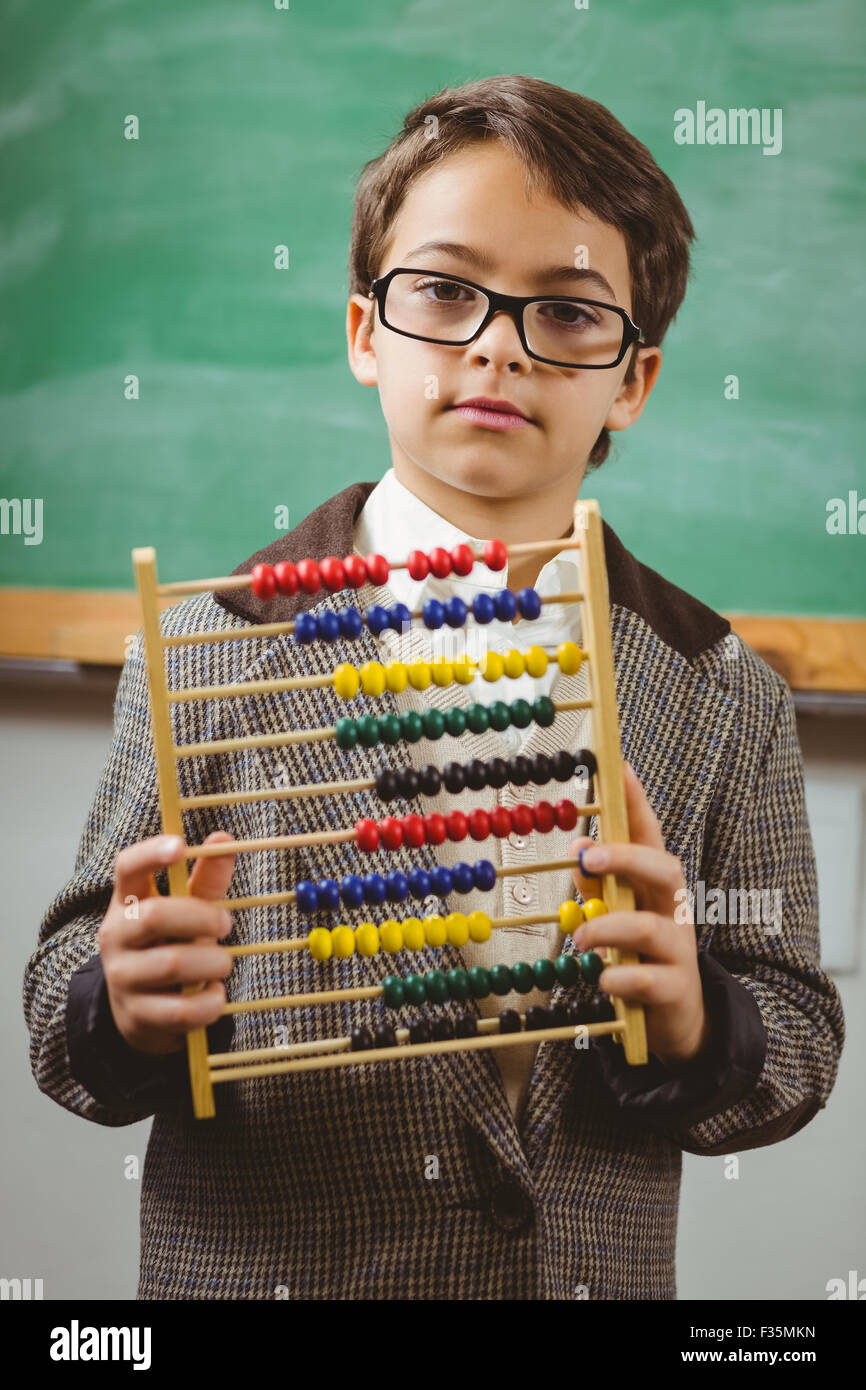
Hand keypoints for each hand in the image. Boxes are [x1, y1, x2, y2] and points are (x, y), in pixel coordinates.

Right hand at [98, 831, 236, 1056]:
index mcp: (126, 902)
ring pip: (172, 964)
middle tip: (228, 924)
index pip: (126, 869)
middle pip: (154, 916)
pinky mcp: (135, 1016)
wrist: (144, 1011)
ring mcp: (121, 977)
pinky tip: (214, 996)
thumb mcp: (187, 911)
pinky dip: (210, 1002)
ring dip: (213, 963)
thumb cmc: (170, 946)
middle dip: (202, 918)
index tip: (180, 845)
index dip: (150, 853)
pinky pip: (181, 1009)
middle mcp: (115, 936)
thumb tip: (225, 839)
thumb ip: (206, 880)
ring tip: (223, 965)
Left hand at [569, 763, 710, 1067]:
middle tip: (590, 857)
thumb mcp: (617, 915)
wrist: (679, 1019)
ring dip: (610, 928)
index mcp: (654, 886)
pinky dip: (622, 979)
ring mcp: (677, 950)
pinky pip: (650, 981)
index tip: (619, 765)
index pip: (649, 834)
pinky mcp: (675, 990)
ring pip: (651, 927)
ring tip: (581, 938)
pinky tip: (604, 980)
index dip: (636, 801)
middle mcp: (671, 910)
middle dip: (628, 858)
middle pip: (664, 869)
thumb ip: (598, 886)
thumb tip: (578, 850)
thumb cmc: (640, 955)